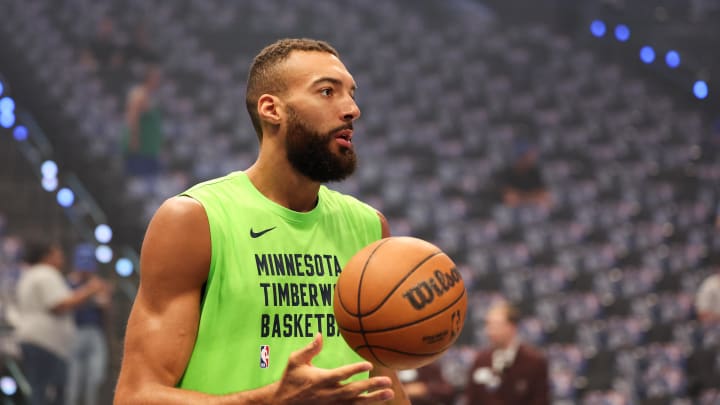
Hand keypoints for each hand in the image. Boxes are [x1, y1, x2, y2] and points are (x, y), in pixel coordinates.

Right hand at [272, 333, 394, 403]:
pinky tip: (377, 402)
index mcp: (321, 380)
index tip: (370, 365)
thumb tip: (320, 334)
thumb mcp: (295, 362)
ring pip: (356, 403)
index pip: (341, 375)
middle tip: (388, 382)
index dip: (356, 370)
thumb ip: (310, 349)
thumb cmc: (290, 380)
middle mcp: (328, 394)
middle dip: (372, 386)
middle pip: (354, 391)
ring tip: (390, 393)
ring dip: (374, 399)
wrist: (282, 404)